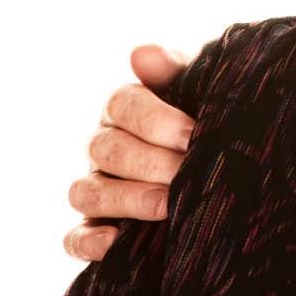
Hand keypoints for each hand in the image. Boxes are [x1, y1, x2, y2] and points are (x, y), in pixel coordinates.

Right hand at [63, 45, 192, 261]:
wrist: (221, 167)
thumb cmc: (205, 121)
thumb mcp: (198, 91)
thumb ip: (175, 69)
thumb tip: (142, 54)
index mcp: (124, 108)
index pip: (122, 103)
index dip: (156, 119)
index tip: (193, 133)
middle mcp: (102, 146)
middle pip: (106, 149)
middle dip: (149, 162)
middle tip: (186, 171)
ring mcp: (94, 187)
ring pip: (87, 192)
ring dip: (127, 199)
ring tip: (167, 205)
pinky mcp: (92, 230)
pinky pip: (75, 238)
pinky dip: (90, 241)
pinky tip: (117, 241)